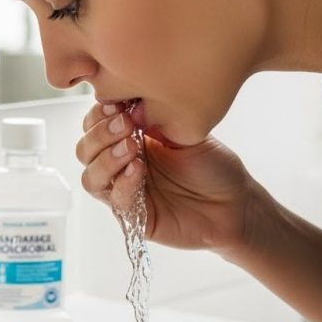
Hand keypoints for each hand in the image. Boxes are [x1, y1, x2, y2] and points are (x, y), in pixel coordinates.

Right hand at [77, 102, 259, 253]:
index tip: (117, 105)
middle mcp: (121, 165)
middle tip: (125, 126)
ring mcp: (125, 191)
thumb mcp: (184, 132)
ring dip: (105, 160)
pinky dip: (122, 183)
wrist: (236, 204)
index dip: (99, 116)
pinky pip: (115, 200)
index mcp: (129, 139)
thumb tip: (127, 104)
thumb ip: (153, 120)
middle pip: (85, 151)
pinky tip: (138, 170)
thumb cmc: (213, 168)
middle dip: (100, 135)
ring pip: (91, 178)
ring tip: (131, 148)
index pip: (95, 125)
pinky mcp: (134, 217)